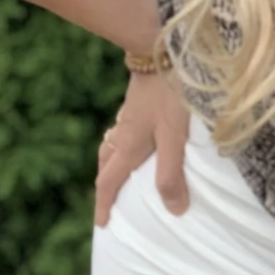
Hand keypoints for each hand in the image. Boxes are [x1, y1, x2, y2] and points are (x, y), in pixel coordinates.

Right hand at [94, 72, 190, 227]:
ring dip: (111, 165)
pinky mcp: (137, 104)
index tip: (101, 224)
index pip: (109, 182)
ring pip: (112, 147)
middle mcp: (123, 134)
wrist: (159, 49)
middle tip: (108, 203)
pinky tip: (139, 140)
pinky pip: (123, 133)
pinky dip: (123, 146)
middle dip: (105, 187)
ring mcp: (129, 117)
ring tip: (121, 175)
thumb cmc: (169, 94)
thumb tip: (174, 210)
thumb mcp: (173, 137)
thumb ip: (171, 172)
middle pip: (105, 165)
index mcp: (128, 146)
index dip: (104, 205)